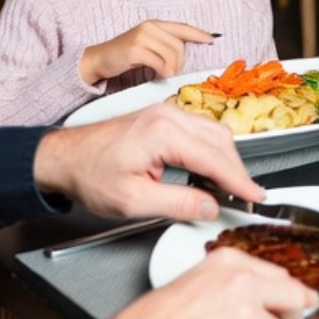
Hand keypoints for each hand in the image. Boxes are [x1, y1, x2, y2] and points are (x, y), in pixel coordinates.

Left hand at [33, 102, 262, 221]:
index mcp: (164, 132)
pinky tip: (211, 169)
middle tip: (247, 194)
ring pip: (214, 131)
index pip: (215, 158)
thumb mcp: (133, 200)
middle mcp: (169, 114)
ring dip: (227, 158)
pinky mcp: (163, 115)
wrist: (63, 157)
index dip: (239, 180)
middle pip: (221, 139)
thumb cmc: (90, 175)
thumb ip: (177, 203)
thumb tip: (210, 206)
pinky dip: (213, 149)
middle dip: (237, 169)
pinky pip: (200, 128)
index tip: (256, 195)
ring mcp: (167, 111)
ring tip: (232, 186)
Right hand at [79, 20, 214, 84]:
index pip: (182, 27)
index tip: (212, 40)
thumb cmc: (125, 55)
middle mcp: (149, 27)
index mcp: (155, 24)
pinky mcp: (134, 50)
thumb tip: (184, 55)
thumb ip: (164, 45)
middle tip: (174, 72)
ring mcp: (141, 37)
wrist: (99, 59)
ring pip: (170, 54)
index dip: (198, 33)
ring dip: (172, 69)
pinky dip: (162, 71)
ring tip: (166, 75)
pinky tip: (158, 75)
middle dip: (181, 62)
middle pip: (179, 45)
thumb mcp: (147, 45)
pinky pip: (158, 62)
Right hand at [113, 246, 314, 318]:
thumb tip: (258, 298)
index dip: (291, 294)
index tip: (298, 300)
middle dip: (293, 317)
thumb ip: (230, 284)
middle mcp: (242, 282)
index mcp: (228, 262)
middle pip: (294, 297)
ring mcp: (246, 313)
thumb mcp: (195, 284)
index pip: (280, 275)